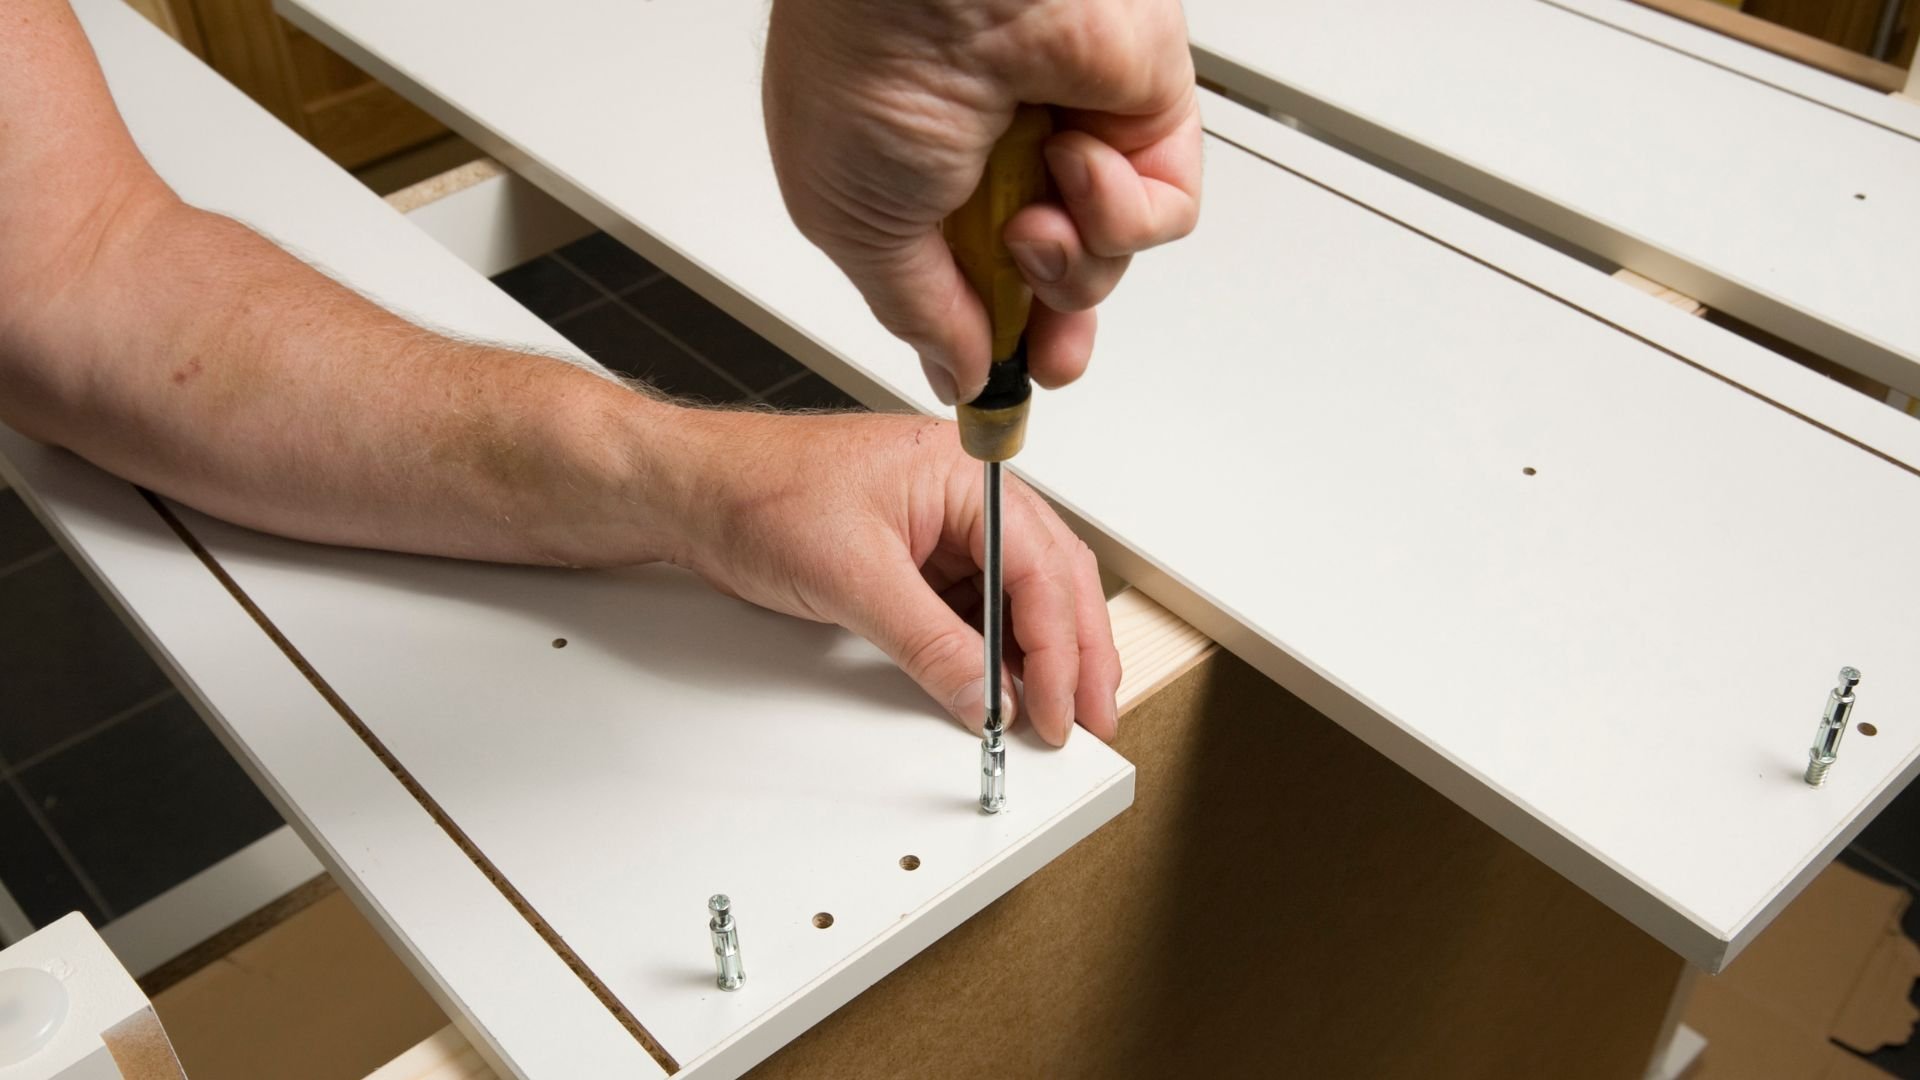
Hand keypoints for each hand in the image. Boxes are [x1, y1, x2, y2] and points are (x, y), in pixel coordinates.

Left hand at [673, 408, 1119, 743]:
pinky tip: (999, 688)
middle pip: (1051, 577)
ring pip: (1022, 593)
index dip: (1060, 646)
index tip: (1055, 707)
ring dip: (1041, 654)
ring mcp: (944, 524)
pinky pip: (977, 604)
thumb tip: (983, 695)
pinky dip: (995, 650)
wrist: (692, 491)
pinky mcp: (919, 554)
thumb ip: (928, 642)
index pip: (1039, 566)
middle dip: (1077, 653)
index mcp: (962, 474)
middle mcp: (964, 494)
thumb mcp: (850, 576)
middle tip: (1087, 719)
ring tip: (1053, 713)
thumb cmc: (757, 492)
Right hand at [763, 0, 1202, 404]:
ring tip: (1033, 217)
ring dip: (1070, 262)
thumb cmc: (868, 64)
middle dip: (1050, 330)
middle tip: (1045, 354)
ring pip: (1104, 260)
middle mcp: (997, 159)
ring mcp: (1073, 135)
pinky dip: (1121, 210)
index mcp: (916, 181)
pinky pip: (1160, 213)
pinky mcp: (1143, 115)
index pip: (970, 284)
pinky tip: (1076, 159)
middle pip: (1049, 283)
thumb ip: (917, 313)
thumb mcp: (855, 227)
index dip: (987, 343)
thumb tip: (956, 370)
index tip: (992, 393)